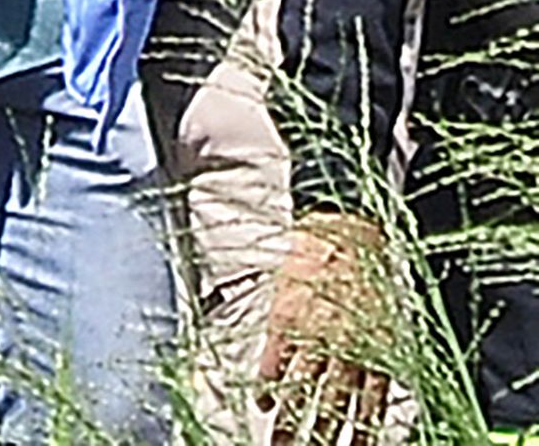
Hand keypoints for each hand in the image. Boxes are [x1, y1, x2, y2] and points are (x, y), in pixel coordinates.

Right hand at [259, 212, 391, 445]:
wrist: (344, 229)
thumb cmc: (370, 271)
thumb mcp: (388, 319)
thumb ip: (382, 357)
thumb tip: (379, 392)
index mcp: (377, 351)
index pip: (367, 408)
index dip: (358, 435)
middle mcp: (346, 347)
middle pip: (330, 405)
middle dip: (318, 437)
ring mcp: (313, 333)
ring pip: (300, 387)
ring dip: (290, 419)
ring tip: (281, 442)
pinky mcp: (286, 317)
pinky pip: (276, 357)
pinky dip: (269, 382)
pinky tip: (265, 402)